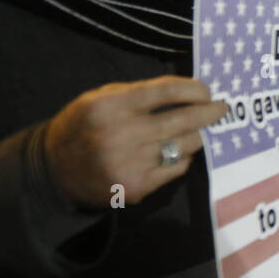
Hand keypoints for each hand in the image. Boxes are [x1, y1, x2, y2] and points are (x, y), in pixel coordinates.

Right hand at [43, 76, 226, 208]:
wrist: (55, 169)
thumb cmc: (84, 125)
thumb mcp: (101, 98)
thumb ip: (140, 93)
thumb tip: (188, 92)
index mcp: (110, 106)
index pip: (166, 91)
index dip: (194, 89)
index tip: (207, 90)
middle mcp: (120, 134)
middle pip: (182, 120)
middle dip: (209, 113)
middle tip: (223, 108)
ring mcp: (130, 164)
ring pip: (184, 146)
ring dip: (198, 135)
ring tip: (203, 128)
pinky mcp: (137, 187)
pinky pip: (176, 167)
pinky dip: (183, 156)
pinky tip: (180, 150)